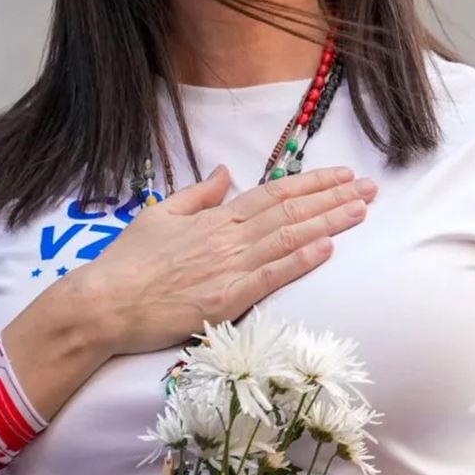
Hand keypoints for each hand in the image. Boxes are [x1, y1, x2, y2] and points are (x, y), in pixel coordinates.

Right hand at [74, 163, 376, 357]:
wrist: (105, 302)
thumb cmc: (127, 261)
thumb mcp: (158, 214)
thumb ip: (198, 194)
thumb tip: (226, 172)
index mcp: (213, 217)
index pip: (272, 193)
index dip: (311, 183)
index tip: (342, 176)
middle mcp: (227, 237)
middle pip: (289, 212)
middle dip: (333, 199)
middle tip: (370, 189)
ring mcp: (229, 268)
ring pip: (288, 239)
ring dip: (328, 224)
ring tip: (361, 211)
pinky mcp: (227, 299)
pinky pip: (271, 276)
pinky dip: (301, 260)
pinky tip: (328, 248)